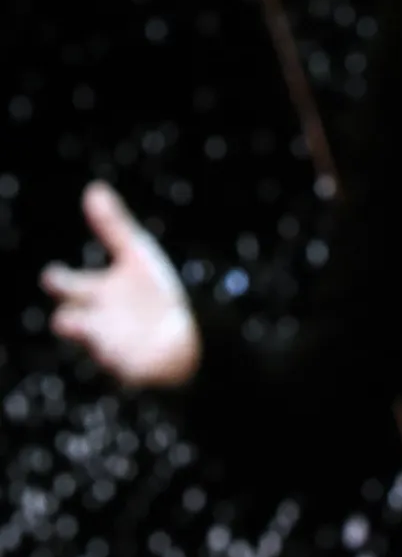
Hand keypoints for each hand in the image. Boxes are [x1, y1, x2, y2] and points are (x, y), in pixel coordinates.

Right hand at [41, 181, 200, 387]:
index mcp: (94, 292)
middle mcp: (96, 320)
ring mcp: (112, 346)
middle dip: (68, 318)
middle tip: (70, 315)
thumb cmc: (157, 292)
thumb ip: (113, 226)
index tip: (55, 275)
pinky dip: (126, 361)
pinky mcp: (132, 368)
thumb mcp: (137, 255)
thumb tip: (94, 188)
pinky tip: (135, 354)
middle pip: (68, 320)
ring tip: (100, 334)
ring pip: (94, 345)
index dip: (57, 279)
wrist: (190, 329)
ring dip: (95, 339)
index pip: (64, 284)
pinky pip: (124, 368)